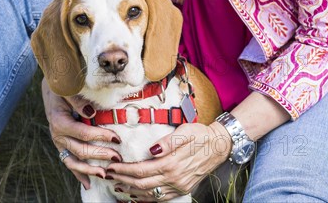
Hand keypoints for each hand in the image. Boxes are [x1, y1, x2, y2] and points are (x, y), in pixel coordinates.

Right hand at [41, 78, 121, 189]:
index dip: (100, 137)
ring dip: (89, 169)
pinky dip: (78, 174)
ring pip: (73, 161)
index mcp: (59, 121)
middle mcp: (57, 134)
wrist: (51, 88)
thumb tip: (91, 113)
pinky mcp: (62, 145)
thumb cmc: (63, 86)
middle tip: (117, 157)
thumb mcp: (69, 88)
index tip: (116, 138)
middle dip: (100, 155)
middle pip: (80, 149)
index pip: (83, 133)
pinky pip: (69, 162)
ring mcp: (59, 142)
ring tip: (105, 174)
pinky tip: (88, 184)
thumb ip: (78, 100)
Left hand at [105, 122, 231, 200]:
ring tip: (119, 186)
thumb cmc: (200, 135)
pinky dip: (147, 198)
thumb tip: (152, 150)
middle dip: (123, 181)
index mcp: (172, 163)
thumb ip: (167, 142)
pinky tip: (138, 195)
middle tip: (109, 176)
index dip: (124, 170)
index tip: (112, 167)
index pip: (141, 170)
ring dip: (132, 192)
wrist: (218, 146)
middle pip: (142, 184)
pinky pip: (161, 198)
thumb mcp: (185, 131)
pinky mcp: (182, 189)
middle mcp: (174, 178)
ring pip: (150, 194)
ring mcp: (179, 186)